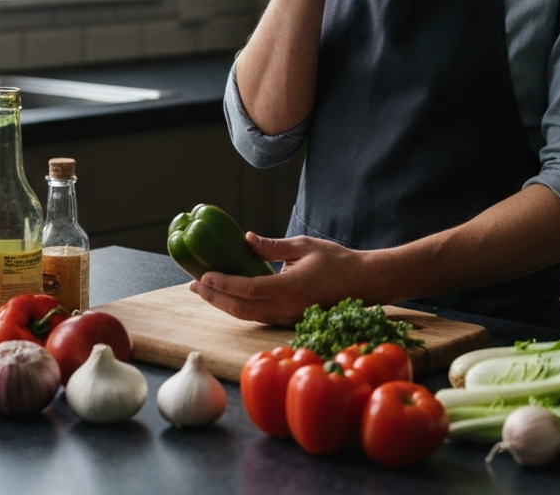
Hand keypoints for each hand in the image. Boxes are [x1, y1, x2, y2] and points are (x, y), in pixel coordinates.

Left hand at [188, 232, 368, 325]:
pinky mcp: (291, 320)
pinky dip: (240, 306)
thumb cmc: (337, 261)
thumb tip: (247, 240)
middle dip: (214, 297)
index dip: (222, 284)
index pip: (247, 289)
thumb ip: (273, 246)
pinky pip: (259, 316)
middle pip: (241, 309)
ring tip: (205, 290)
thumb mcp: (304, 246)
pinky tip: (229, 296)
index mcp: (290, 288)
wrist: (365, 283)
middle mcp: (287, 308)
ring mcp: (289, 318)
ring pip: (248, 315)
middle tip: (194, 284)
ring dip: (224, 303)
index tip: (203, 274)